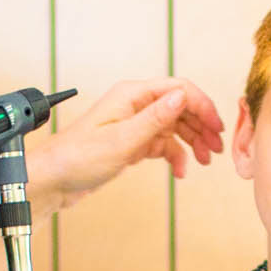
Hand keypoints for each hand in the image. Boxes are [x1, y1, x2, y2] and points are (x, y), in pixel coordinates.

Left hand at [27, 77, 226, 211]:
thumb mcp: (122, 140)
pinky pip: (162, 145)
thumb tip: (182, 96)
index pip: (178, 89)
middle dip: (201, 127)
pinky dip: (174, 156)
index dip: (202, 106)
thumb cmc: (78, 158)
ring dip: (192, 142)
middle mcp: (134, 105)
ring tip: (204, 161)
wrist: (53, 180)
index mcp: (132, 95)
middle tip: (217, 149)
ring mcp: (133, 124)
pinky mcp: (131, 142)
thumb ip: (155, 118)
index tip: (217, 127)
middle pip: (180, 108)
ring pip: (174, 127)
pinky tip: (181, 172)